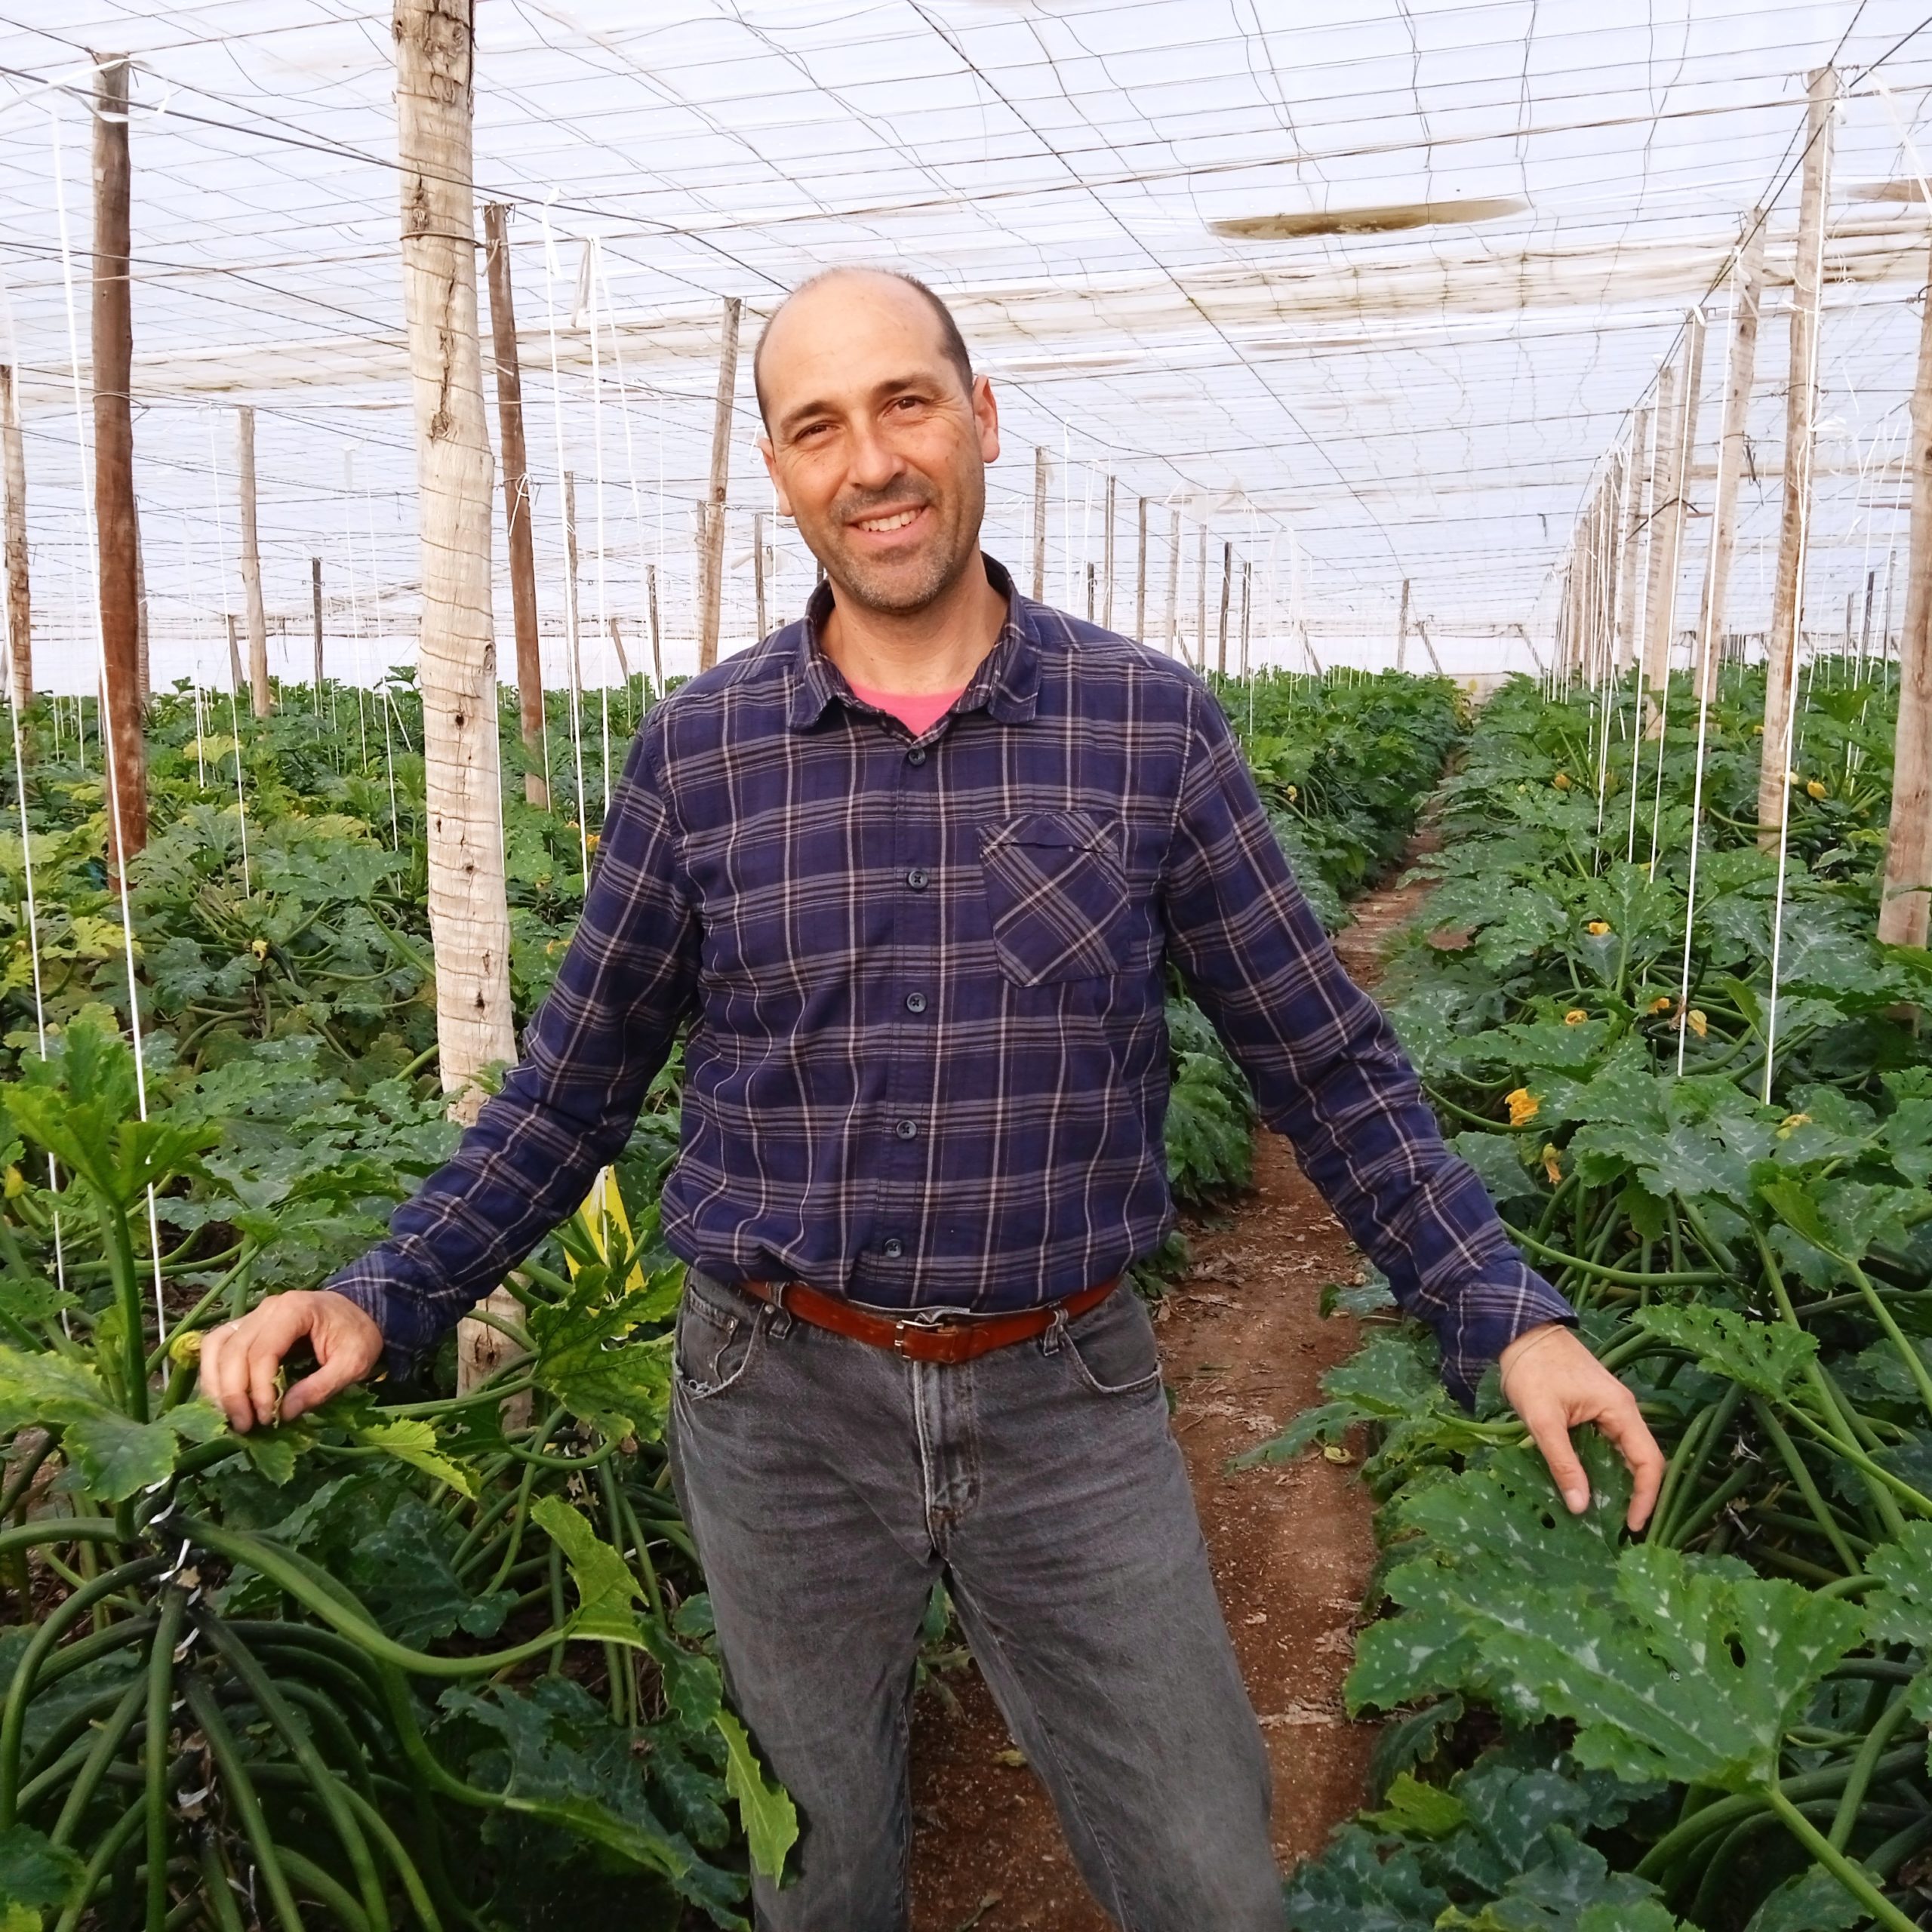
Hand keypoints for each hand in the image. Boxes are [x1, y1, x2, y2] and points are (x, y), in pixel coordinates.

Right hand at [197, 1291, 383, 1433]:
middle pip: (233, 1351)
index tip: (267, 1418)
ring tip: (229, 1416)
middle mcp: (267, 1308)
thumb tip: (284, 1414)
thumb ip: (320, 1387)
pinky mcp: (246, 1326)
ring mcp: (253, 1315)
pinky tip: (220, 1399)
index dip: (259, 1389)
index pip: (263, 1351)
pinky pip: (217, 1345)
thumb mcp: (354, 1363)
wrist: (360, 1311)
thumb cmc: (358, 1335)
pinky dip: (212, 1372)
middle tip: (245, 1426)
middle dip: (234, 1393)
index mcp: (295, 1310)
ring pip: (217, 1346)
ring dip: (216, 1384)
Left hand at [1499, 1321, 1663, 1532]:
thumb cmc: (1532, 1371)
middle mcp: (1623, 1410)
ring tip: (1605, 1515)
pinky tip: (1589, 1486)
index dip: (1646, 1497)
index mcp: (1620, 1410)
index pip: (1649, 1461)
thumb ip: (1563, 1462)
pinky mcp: (1593, 1409)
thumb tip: (1580, 1506)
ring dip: (1617, 1482)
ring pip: (1622, 1453)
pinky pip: (1606, 1444)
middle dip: (1635, 1494)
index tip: (1632, 1526)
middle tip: (1619, 1528)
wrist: (1519, 1332)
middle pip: (1641, 1460)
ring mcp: (1609, 1409)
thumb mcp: (1544, 1419)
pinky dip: (1602, 1467)